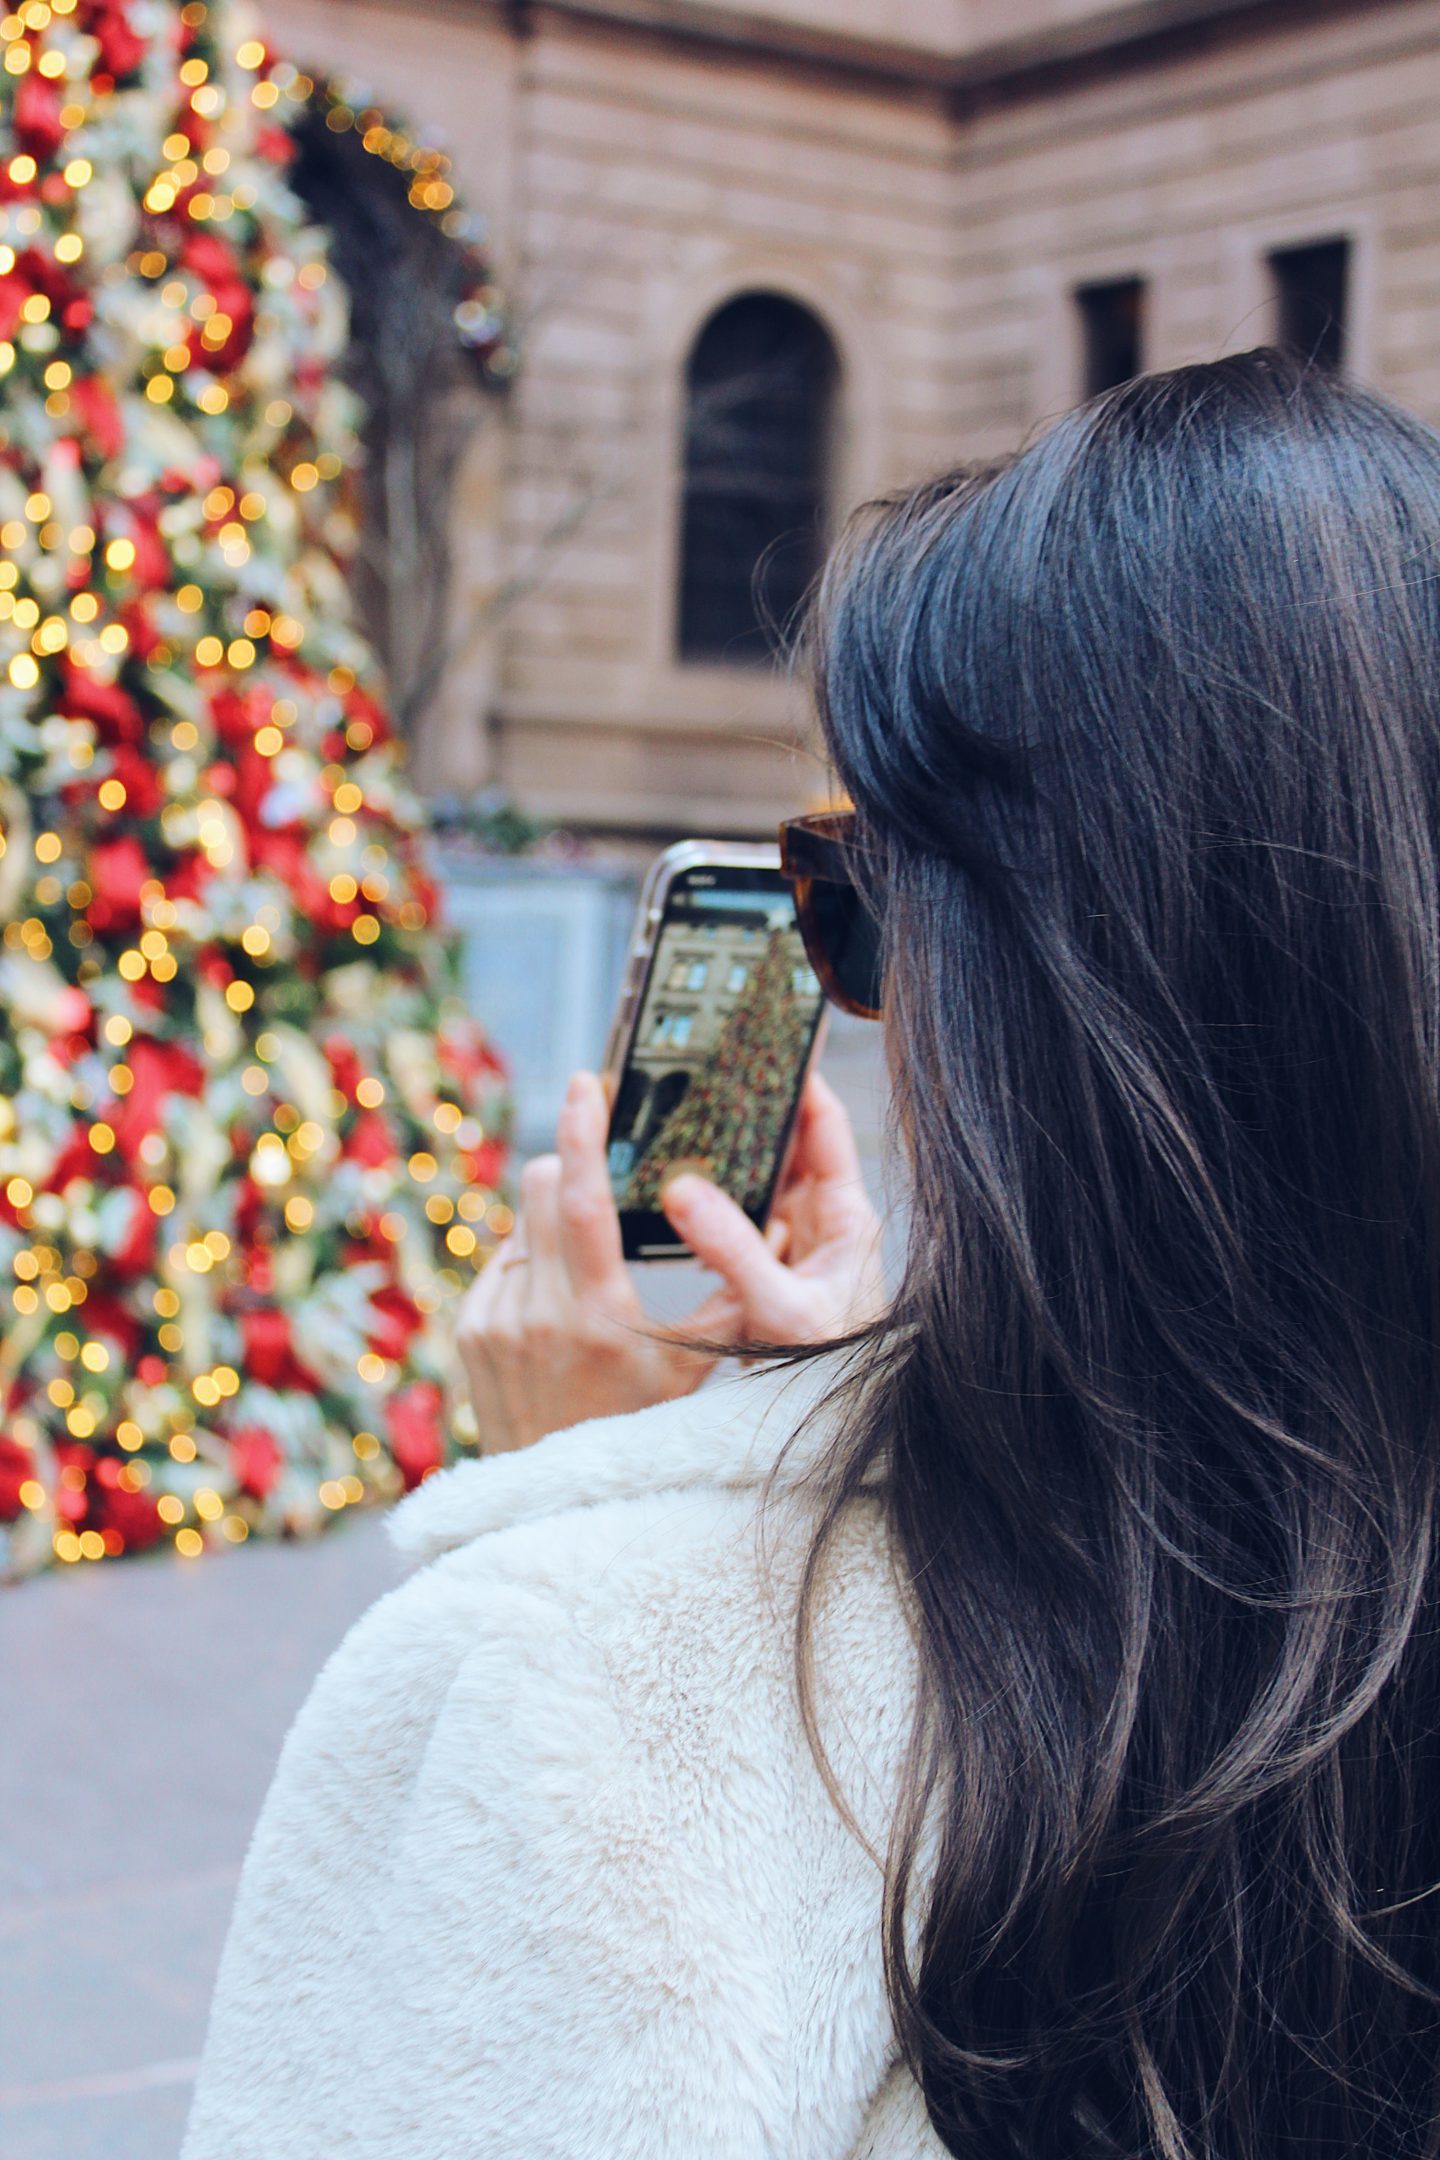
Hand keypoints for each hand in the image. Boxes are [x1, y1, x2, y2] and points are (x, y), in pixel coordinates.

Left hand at [455, 1068, 886, 1454]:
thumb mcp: (692, 1372)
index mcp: (597, 1316)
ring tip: (588, 1271)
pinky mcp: (469, 1331)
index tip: (588, 1084)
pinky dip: (532, 1265)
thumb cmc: (638, 1432)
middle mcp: (536, 1313)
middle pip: (539, 1186)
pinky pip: (502, 1263)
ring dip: (553, 1224)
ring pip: (520, 1222)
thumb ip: (729, 1301)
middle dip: (570, 1168)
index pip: (579, 1198)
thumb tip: (777, 1228)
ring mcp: (495, 1321)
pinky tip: (558, 1304)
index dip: (581, 1131)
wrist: (552, 1498)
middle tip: (603, 1178)